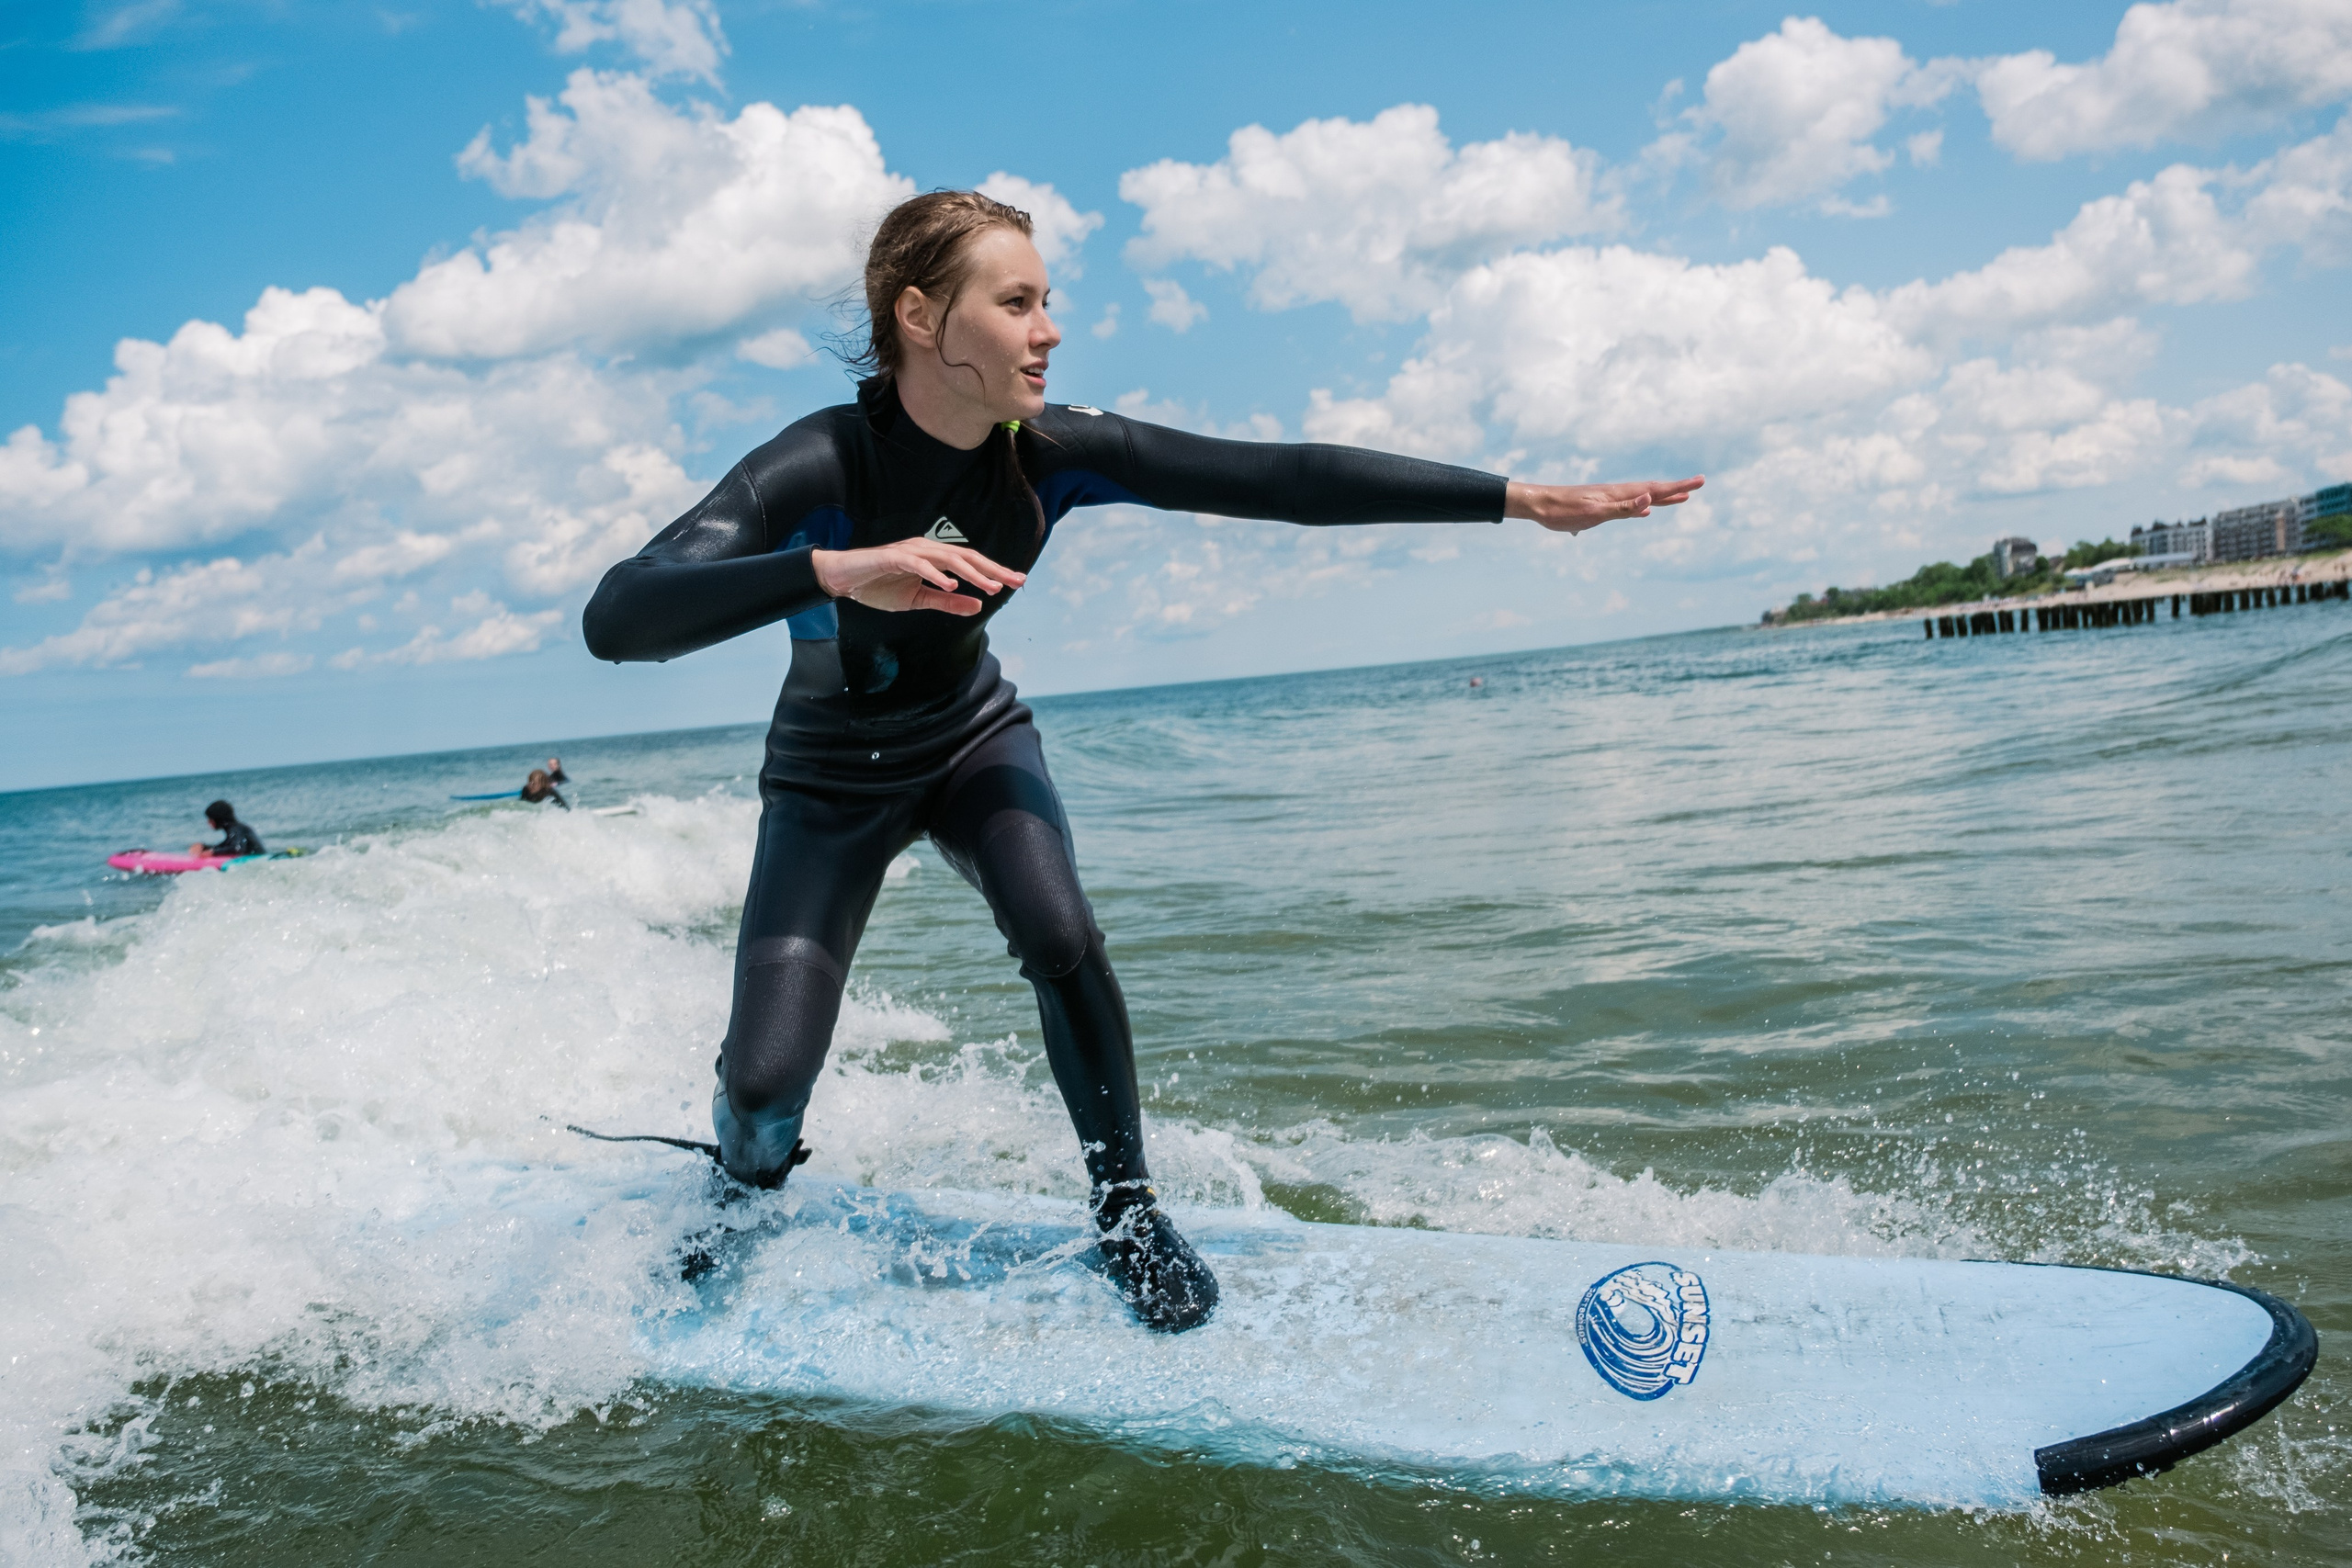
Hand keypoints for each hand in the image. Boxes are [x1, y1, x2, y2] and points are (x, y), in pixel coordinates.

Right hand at [812, 539, 1026, 614]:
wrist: (843, 579)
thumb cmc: (879, 586)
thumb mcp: (918, 600)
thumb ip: (947, 601)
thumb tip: (978, 606)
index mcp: (934, 558)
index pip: (971, 563)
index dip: (994, 571)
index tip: (1018, 582)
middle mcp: (926, 549)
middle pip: (967, 557)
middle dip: (993, 569)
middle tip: (1016, 581)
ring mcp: (910, 551)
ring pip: (948, 559)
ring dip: (972, 573)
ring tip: (990, 587)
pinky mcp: (892, 557)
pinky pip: (919, 564)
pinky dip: (936, 574)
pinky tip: (952, 585)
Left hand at [1505, 476, 1704, 535]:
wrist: (1537, 504)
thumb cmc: (1562, 511)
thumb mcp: (1594, 513)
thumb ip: (1622, 509)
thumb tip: (1649, 501)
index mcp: (1619, 493)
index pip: (1656, 489)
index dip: (1679, 487)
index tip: (1700, 482)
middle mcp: (1618, 493)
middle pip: (1654, 490)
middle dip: (1677, 489)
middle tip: (1699, 484)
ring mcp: (1610, 498)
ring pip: (1643, 496)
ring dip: (1663, 497)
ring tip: (1681, 497)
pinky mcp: (1601, 505)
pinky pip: (1630, 506)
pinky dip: (1643, 507)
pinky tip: (1646, 512)